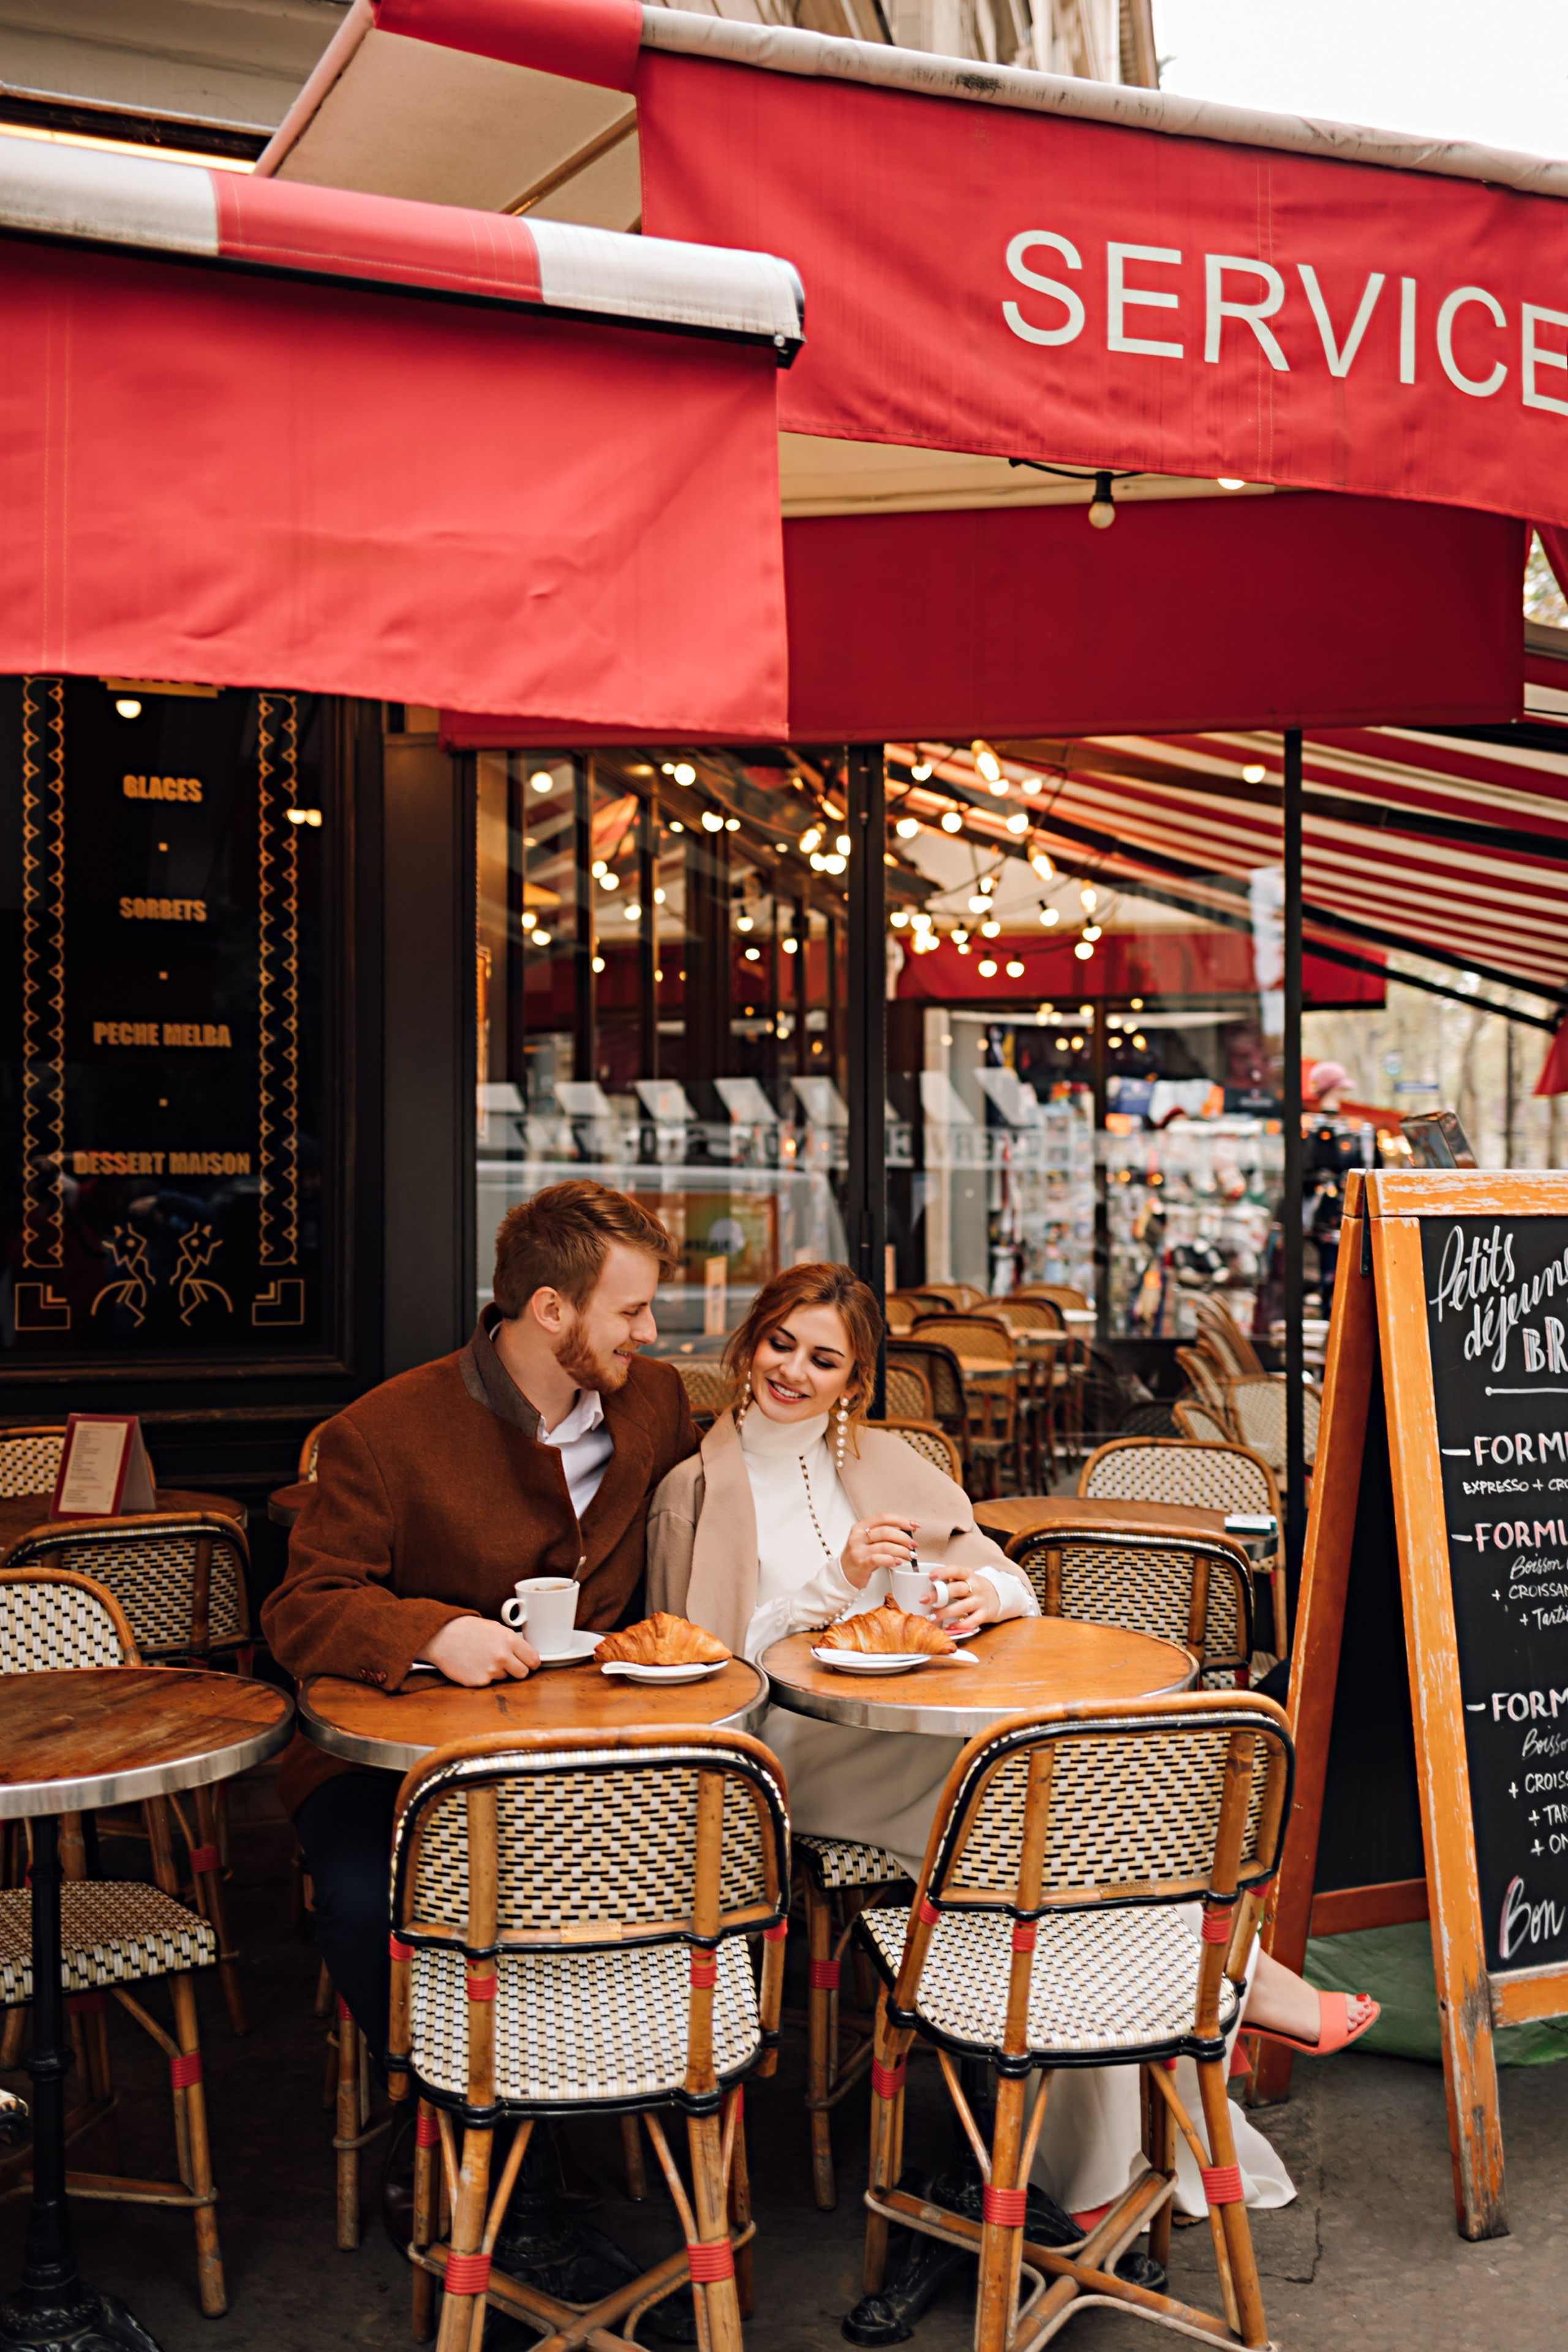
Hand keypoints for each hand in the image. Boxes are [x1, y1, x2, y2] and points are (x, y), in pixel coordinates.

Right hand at [416, 1616, 539, 1685]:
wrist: (443, 1637)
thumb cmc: (469, 1630)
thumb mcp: (496, 1628)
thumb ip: (513, 1642)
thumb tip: (527, 1654)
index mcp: (510, 1641)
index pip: (533, 1660)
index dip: (532, 1663)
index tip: (529, 1663)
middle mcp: (502, 1657)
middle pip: (523, 1673)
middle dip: (517, 1669)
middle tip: (507, 1663)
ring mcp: (490, 1671)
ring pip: (505, 1678)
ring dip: (499, 1672)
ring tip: (484, 1658)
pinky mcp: (479, 1682)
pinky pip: (490, 1682)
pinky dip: (484, 1676)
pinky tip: (475, 1665)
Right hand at [841, 1516, 920, 1589]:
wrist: (844, 1574)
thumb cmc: (860, 1556)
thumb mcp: (868, 1541)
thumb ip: (884, 1535)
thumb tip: (907, 1531)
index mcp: (860, 1527)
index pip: (883, 1518)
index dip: (901, 1520)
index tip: (914, 1526)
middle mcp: (858, 1537)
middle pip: (885, 1531)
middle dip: (904, 1537)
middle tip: (914, 1545)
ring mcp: (858, 1550)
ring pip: (885, 1546)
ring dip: (901, 1550)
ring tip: (910, 1555)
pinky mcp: (861, 1564)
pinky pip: (879, 1559)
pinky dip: (891, 1560)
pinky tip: (897, 1562)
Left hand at [932, 1573, 1001, 1634]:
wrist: (997, 1596)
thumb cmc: (973, 1587)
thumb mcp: (964, 1579)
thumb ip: (949, 1581)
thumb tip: (926, 1586)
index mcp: (968, 1575)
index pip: (956, 1570)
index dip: (944, 1572)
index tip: (931, 1576)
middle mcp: (976, 1587)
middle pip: (957, 1589)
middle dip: (939, 1594)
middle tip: (923, 1599)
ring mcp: (980, 1601)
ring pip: (963, 1606)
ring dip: (945, 1612)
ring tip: (932, 1617)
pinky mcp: (984, 1614)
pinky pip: (972, 1621)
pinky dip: (960, 1625)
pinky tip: (948, 1627)